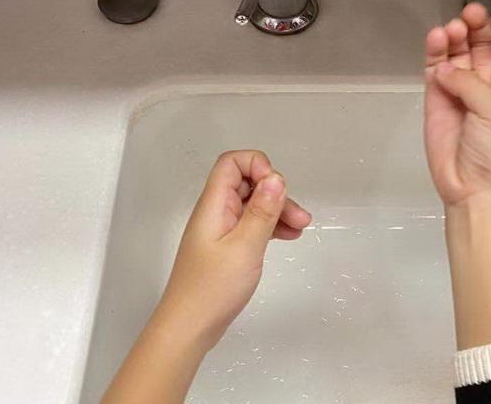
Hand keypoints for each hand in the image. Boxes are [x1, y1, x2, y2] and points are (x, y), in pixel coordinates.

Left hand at [103, 151, 310, 403]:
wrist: (190, 327)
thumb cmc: (213, 287)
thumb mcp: (245, 246)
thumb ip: (262, 211)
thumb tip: (275, 177)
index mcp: (214, 205)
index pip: (232, 163)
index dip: (257, 166)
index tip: (276, 188)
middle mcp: (216, 211)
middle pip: (247, 183)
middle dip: (275, 192)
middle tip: (298, 215)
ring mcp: (221, 230)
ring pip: (252, 205)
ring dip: (277, 210)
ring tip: (301, 227)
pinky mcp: (227, 247)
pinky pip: (251, 224)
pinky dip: (270, 226)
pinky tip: (289, 236)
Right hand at [423, 3, 490, 207]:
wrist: (474, 188)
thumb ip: (471, 83)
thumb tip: (444, 70)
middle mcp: (488, 83)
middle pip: (483, 44)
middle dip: (477, 26)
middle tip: (469, 14)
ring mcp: (461, 89)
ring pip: (457, 52)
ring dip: (455, 37)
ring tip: (451, 30)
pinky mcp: (437, 97)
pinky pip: (436, 68)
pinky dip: (435, 52)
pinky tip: (436, 39)